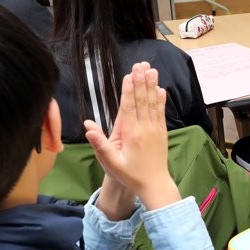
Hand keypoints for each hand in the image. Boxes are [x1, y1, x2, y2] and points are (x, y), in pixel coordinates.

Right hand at [85, 62, 179, 209]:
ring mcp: (155, 130)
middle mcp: (145, 129)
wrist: (155, 185)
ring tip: (151, 70)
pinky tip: (161, 89)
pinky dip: (161, 100)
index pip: (129, 107)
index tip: (129, 75)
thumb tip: (88, 127)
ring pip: (153, 104)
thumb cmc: (130, 175)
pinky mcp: (162, 133)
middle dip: (141, 81)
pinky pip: (161, 113)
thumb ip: (100, 145)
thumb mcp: (111, 163)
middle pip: (142, 101)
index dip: (129, 90)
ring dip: (152, 86)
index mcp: (132, 134)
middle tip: (141, 65)